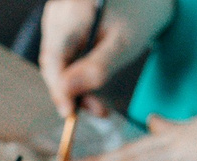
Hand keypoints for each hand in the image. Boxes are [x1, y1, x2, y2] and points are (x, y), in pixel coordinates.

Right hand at [39, 0, 126, 119]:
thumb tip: (66, 92)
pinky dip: (74, 78)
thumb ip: (96, 68)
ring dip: (73, 89)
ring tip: (97, 104)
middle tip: (96, 110)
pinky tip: (90, 89)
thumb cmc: (136, 18)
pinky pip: (61, 60)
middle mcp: (58, 15)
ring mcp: (56, 22)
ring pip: (56, 65)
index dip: (57, 88)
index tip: (69, 112)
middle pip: (53, 63)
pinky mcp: (59, 30)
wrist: (143, 2)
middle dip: (71, 93)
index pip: (53, 57)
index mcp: (71, 13)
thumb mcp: (122, 44)